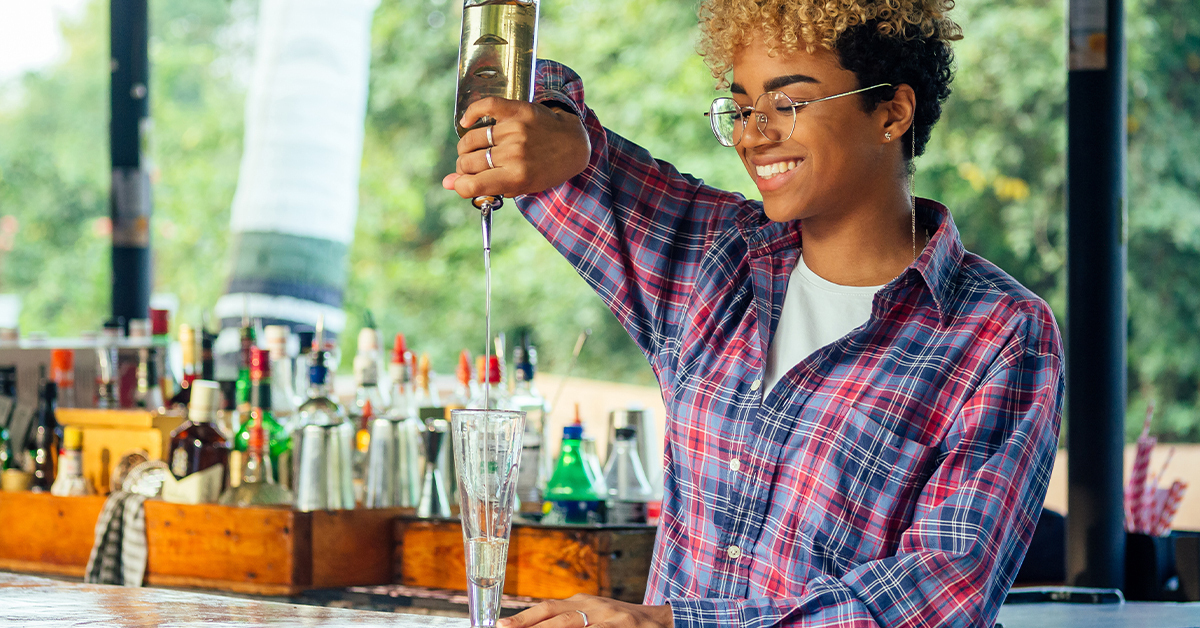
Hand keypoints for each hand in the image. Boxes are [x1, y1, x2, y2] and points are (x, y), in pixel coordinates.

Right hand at [441, 97, 589, 198]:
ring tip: (474, 150)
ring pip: (471, 139)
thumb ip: (485, 186)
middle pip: (468, 162)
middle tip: (471, 166)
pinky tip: (468, 122)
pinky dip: (471, 114)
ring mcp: (515, 130)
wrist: (573, 145)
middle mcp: (514, 153)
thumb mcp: (519, 185)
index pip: (472, 184)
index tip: (462, 182)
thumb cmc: (545, 170)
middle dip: (463, 167)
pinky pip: (485, 106)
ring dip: (466, 147)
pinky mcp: (518, 110)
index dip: (460, 185)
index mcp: (516, 177)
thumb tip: (447, 183)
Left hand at [498, 594, 671, 627]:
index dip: (523, 618)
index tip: (501, 626)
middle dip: (530, 626)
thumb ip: (565, 620)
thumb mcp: (593, 616)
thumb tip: (530, 626)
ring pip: (573, 625)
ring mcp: (610, 618)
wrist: (661, 621)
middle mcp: (594, 606)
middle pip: (557, 615)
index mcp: (582, 601)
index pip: (547, 608)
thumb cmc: (620, 622)